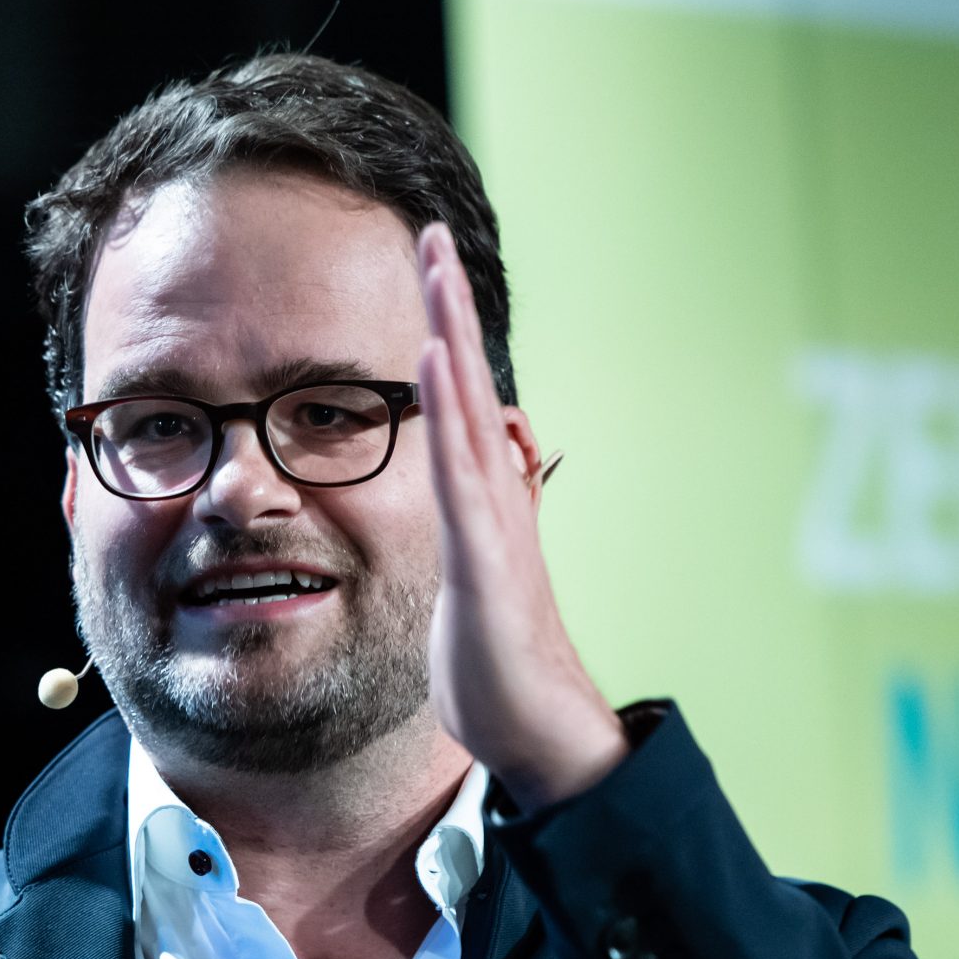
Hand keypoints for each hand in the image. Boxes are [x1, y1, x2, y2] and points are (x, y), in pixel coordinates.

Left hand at [415, 223, 626, 811]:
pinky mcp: (485, 560)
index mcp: (484, 494)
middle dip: (447, 306)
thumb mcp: (471, 570)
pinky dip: (445, 416)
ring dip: (447, 336)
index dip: (442, 329)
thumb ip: (474, 515)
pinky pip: (460, 475)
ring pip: (466, 412)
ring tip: (433, 271)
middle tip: (431, 234)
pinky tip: (429, 364)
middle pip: (467, 381)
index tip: (425, 265)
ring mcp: (492, 522)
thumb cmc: (496, 657)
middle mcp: (494, 493)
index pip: (458, 396)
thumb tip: (481, 467)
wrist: (533, 724)